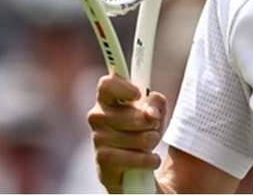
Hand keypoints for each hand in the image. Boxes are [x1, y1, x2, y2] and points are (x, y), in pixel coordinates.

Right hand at [88, 73, 168, 192]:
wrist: (131, 167)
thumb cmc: (141, 131)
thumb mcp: (153, 112)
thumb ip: (155, 103)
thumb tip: (150, 113)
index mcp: (106, 99)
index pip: (107, 84)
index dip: (124, 88)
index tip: (138, 95)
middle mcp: (97, 116)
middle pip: (137, 116)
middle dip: (153, 125)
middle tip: (152, 128)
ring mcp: (98, 139)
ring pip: (141, 139)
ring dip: (152, 143)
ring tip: (147, 145)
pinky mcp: (104, 160)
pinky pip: (138, 158)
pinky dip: (150, 160)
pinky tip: (148, 160)